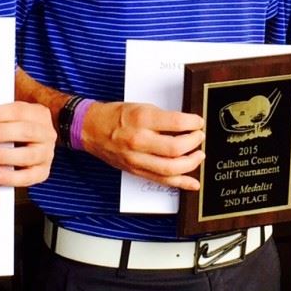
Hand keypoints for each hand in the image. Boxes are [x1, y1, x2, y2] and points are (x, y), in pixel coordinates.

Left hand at [0, 101, 54, 186]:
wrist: (34, 148)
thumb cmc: (18, 130)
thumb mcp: (13, 118)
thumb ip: (0, 118)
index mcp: (39, 114)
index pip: (20, 110)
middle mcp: (46, 134)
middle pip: (25, 131)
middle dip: (0, 133)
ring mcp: (46, 154)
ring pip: (27, 155)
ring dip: (2, 155)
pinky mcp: (42, 173)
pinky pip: (27, 177)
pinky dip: (9, 177)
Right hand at [81, 102, 204, 189]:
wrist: (91, 129)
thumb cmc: (115, 116)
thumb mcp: (140, 107)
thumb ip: (162, 118)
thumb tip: (185, 126)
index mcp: (141, 119)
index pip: (176, 123)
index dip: (193, 123)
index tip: (199, 122)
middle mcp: (139, 140)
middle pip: (176, 148)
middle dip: (194, 143)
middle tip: (199, 137)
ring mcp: (137, 159)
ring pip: (171, 168)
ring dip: (191, 163)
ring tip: (198, 155)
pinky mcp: (136, 171)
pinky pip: (162, 181)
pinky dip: (181, 183)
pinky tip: (193, 182)